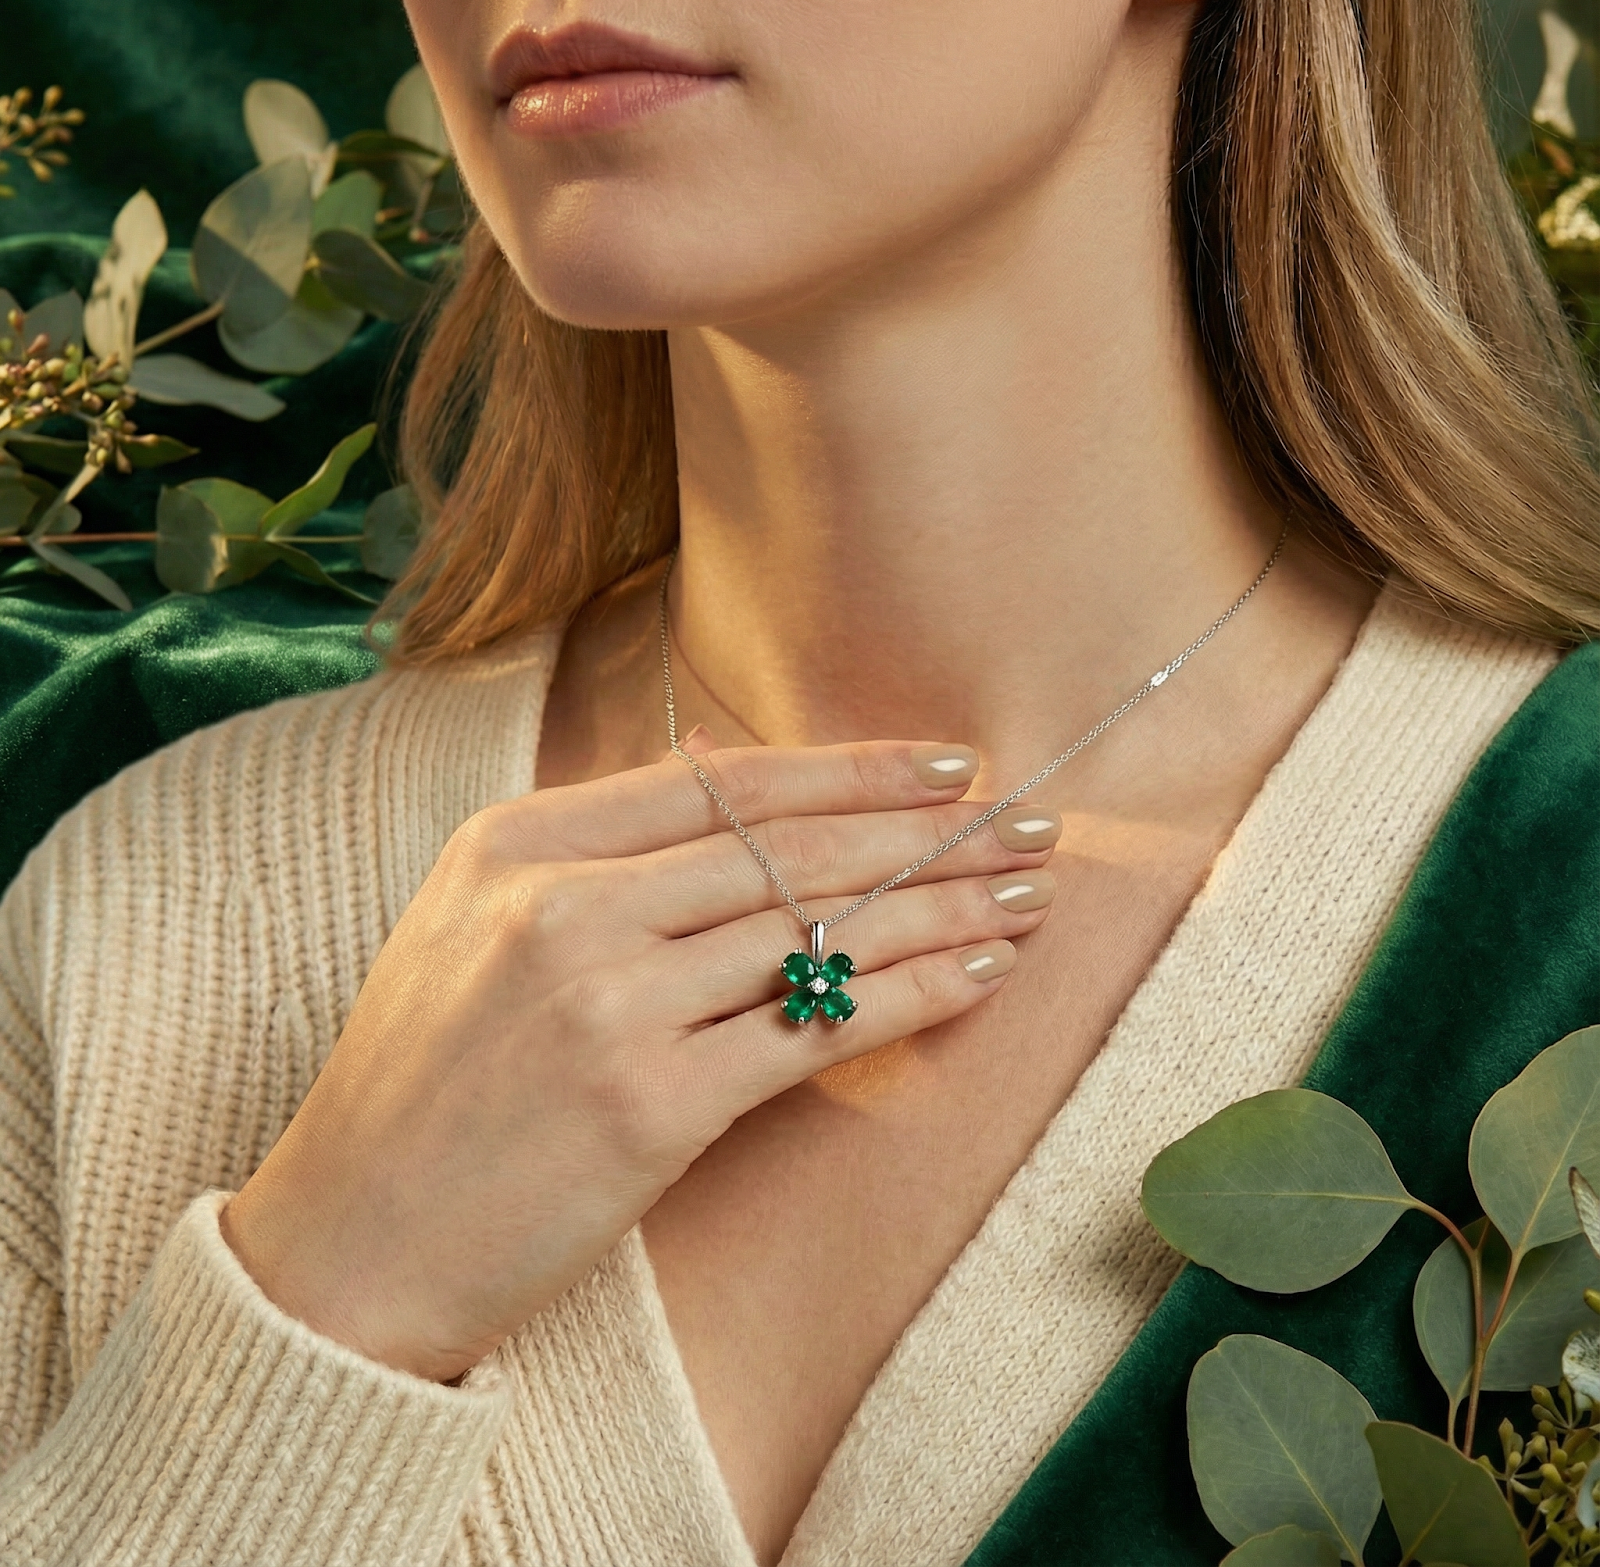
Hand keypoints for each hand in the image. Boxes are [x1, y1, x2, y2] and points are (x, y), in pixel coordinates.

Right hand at [220, 734, 1057, 1381]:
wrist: (348, 1244)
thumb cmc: (423, 1086)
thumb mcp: (470, 927)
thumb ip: (594, 858)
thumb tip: (744, 798)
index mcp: (514, 843)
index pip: (720, 783)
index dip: (850, 769)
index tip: (945, 766)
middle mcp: (560, 905)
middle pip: (785, 847)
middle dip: (925, 830)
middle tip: (1026, 821)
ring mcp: (603, 1003)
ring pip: (815, 928)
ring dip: (942, 908)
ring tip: (1027, 895)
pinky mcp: (647, 1105)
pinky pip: (815, 1026)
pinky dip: (912, 995)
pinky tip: (978, 976)